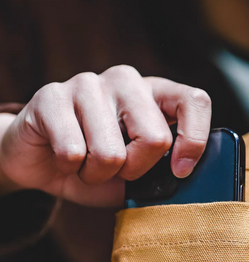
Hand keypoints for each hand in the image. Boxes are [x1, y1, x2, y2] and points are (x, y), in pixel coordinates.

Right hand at [0, 66, 211, 205]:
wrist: (40, 160)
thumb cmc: (94, 166)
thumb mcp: (135, 175)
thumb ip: (160, 174)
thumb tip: (181, 180)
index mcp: (154, 94)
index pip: (194, 101)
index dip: (194, 140)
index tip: (180, 172)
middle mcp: (125, 81)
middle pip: (155, 138)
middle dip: (135, 170)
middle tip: (117, 170)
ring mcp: (88, 83)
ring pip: (110, 153)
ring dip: (96, 175)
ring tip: (86, 165)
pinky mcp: (52, 96)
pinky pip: (72, 152)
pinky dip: (68, 169)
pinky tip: (64, 158)